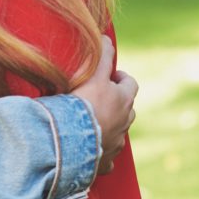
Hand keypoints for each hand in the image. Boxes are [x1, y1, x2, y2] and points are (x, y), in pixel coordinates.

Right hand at [71, 36, 138, 174]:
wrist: (68, 141)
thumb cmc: (78, 107)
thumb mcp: (90, 76)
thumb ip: (100, 57)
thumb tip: (106, 36)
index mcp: (121, 100)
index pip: (129, 84)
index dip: (120, 79)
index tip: (112, 76)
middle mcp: (123, 121)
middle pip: (129, 110)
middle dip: (118, 104)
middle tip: (103, 100)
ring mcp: (116, 142)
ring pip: (120, 134)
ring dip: (111, 128)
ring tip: (94, 126)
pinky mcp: (104, 161)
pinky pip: (107, 160)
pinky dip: (101, 156)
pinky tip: (90, 154)